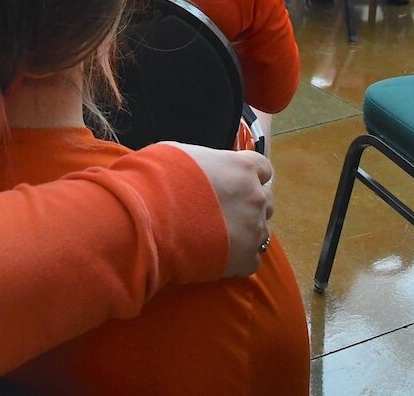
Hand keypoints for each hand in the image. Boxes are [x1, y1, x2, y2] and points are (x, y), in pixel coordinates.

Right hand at [168, 143, 273, 276]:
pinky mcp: (245, 260)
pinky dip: (238, 258)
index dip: (249, 175)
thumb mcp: (180, 154)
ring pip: (263, 231)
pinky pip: (252, 259)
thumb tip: (202, 167)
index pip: (263, 168)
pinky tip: (218, 255)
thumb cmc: (158, 178)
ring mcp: (253, 230)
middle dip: (249, 203)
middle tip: (224, 210)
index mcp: (241, 168)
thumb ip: (204, 162)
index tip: (235, 181)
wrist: (147, 219)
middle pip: (266, 200)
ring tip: (221, 235)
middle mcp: (254, 197)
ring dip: (247, 231)